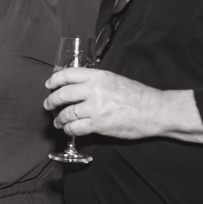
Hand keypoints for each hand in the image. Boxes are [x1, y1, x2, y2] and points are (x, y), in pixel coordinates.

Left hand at [44, 67, 202, 142]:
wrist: (154, 110)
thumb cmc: (137, 96)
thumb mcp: (114, 79)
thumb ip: (95, 81)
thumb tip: (77, 86)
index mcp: (97, 76)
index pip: (67, 74)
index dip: (54, 80)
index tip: (49, 85)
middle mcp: (93, 90)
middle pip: (62, 94)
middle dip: (52, 101)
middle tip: (48, 105)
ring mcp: (95, 108)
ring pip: (67, 113)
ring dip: (59, 119)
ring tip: (57, 121)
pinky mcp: (98, 124)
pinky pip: (75, 128)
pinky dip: (68, 129)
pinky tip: (68, 129)